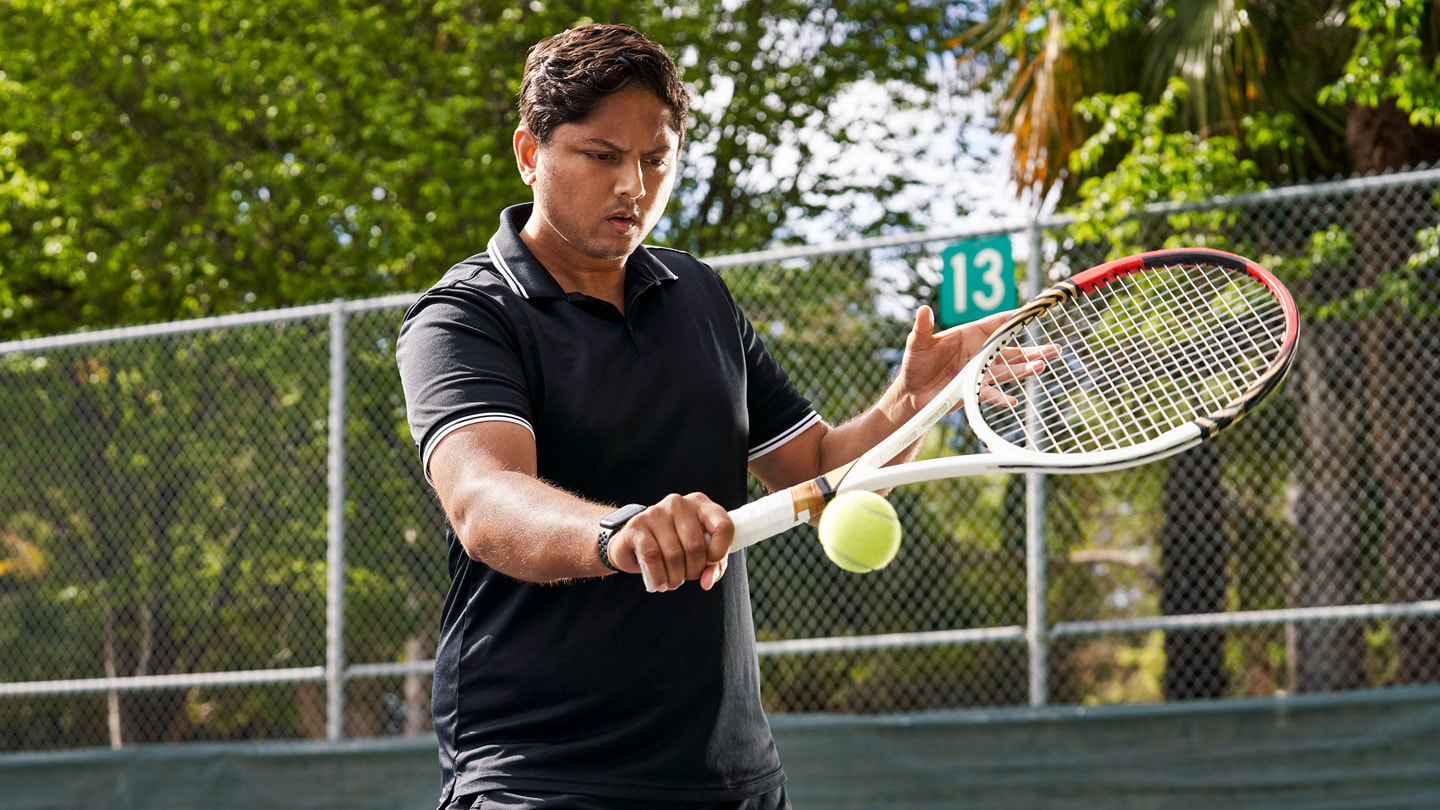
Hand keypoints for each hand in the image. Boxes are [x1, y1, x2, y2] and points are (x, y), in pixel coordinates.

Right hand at [607, 493, 733, 592]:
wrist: (636, 541)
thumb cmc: (676, 545)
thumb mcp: (701, 553)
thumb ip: (713, 566)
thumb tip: (707, 581)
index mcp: (701, 505)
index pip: (723, 526)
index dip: (721, 551)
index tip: (712, 562)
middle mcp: (679, 503)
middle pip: (695, 546)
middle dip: (694, 571)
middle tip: (687, 577)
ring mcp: (656, 512)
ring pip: (674, 555)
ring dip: (676, 578)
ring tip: (673, 582)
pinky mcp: (636, 525)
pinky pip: (652, 556)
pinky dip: (659, 576)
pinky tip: (661, 583)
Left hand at [893, 306, 1056, 412]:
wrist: (911, 393)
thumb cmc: (914, 364)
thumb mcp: (918, 343)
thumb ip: (923, 327)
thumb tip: (922, 309)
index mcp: (970, 335)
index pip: (998, 324)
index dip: (1017, 319)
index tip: (1037, 312)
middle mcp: (979, 352)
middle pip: (1011, 348)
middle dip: (1034, 348)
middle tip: (1056, 348)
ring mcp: (978, 372)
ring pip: (1008, 369)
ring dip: (1025, 369)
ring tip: (1042, 367)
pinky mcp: (973, 390)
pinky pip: (992, 394)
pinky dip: (1002, 398)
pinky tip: (1014, 401)